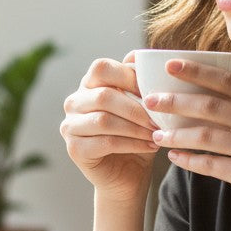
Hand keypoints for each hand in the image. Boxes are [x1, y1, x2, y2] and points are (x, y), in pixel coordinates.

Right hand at [60, 54, 158, 202]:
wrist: (129, 176)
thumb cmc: (138, 135)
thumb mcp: (143, 106)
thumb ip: (140, 82)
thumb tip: (142, 54)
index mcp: (89, 84)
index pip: (101, 68)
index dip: (129, 76)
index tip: (156, 92)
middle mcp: (74, 102)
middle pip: (104, 95)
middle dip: (137, 108)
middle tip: (160, 119)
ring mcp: (70, 126)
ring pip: (105, 120)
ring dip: (136, 127)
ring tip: (157, 134)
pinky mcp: (75, 149)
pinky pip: (106, 142)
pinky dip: (133, 143)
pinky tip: (150, 146)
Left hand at [143, 58, 230, 230]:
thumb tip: (225, 94)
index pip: (230, 80)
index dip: (198, 71)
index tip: (171, 65)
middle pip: (211, 105)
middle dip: (175, 101)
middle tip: (151, 100)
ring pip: (205, 135)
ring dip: (176, 134)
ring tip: (156, 134)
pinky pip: (210, 165)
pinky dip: (189, 161)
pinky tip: (175, 158)